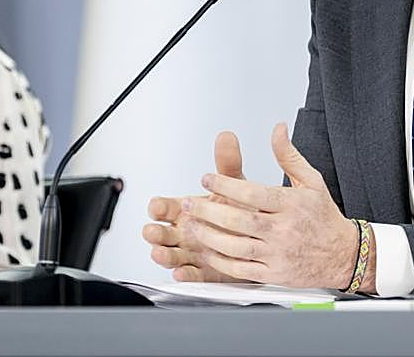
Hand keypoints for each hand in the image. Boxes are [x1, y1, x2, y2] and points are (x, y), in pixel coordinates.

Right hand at [142, 131, 247, 281]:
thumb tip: (227, 137)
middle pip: (161, 233)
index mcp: (186, 209)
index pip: (165, 207)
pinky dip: (185, 275)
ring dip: (163, 255)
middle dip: (154, 233)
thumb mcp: (234, 185)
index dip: (158, 207)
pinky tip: (182, 273)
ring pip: (171, 255)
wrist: (261, 234)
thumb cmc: (240, 208)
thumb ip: (228, 163)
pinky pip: (192, 275)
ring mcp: (192, 252)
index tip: (156, 206)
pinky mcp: (204, 271)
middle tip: (152, 231)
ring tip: (160, 253)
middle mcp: (185, 231)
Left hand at [181, 122, 364, 289]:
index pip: (253, 193)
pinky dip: (222, 261)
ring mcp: (278, 254)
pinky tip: (209, 250)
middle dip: (209, 210)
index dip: (226, 186)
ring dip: (210, 236)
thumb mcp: (311, 180)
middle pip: (239, 221)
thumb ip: (288, 155)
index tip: (207, 178)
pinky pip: (242, 269)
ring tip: (193, 225)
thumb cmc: (325, 217)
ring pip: (236, 247)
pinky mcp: (275, 274)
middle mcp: (284, 230)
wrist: (344, 255)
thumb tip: (278, 129)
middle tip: (190, 202)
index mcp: (291, 204)